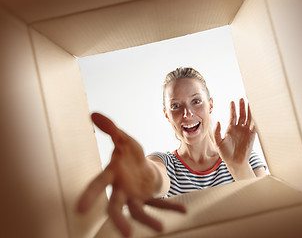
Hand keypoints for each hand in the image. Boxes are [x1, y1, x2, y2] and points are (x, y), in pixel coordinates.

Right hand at [77, 113, 184, 236]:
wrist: (140, 165)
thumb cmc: (129, 154)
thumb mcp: (122, 139)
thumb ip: (110, 128)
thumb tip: (93, 113)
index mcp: (112, 175)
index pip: (98, 184)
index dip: (90, 195)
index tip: (80, 209)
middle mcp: (121, 190)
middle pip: (116, 207)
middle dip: (119, 220)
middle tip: (125, 234)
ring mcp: (136, 196)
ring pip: (139, 211)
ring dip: (148, 220)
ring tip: (160, 228)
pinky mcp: (150, 198)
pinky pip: (161, 204)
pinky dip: (171, 207)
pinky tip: (183, 210)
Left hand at [214, 99, 255, 175]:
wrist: (234, 162)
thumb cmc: (225, 153)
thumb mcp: (218, 142)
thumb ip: (217, 132)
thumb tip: (218, 121)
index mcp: (231, 128)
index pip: (233, 116)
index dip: (232, 108)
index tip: (232, 101)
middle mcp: (239, 128)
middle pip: (241, 115)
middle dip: (242, 106)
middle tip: (242, 98)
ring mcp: (246, 131)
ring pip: (248, 118)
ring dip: (249, 110)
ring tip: (250, 102)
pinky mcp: (252, 136)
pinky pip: (254, 126)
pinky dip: (255, 119)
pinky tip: (256, 113)